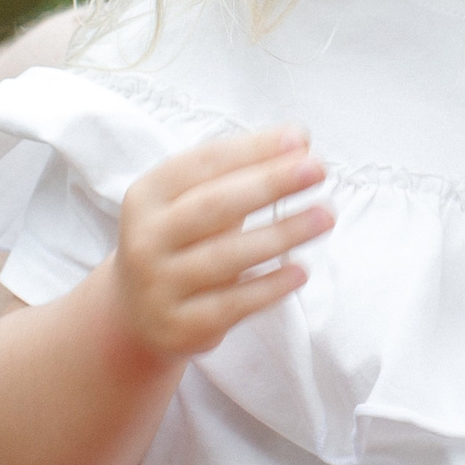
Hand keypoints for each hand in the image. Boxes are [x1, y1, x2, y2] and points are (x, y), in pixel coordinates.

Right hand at [113, 126, 331, 357]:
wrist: (138, 315)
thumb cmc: (185, 241)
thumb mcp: (195, 201)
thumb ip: (241, 173)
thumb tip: (300, 143)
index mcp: (148, 195)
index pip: (204, 164)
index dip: (253, 149)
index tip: (301, 139)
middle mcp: (146, 238)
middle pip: (213, 206)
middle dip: (270, 184)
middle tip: (318, 169)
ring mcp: (159, 285)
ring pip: (226, 256)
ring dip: (282, 233)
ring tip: (325, 216)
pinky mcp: (180, 326)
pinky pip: (233, 304)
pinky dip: (270, 286)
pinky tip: (302, 271)